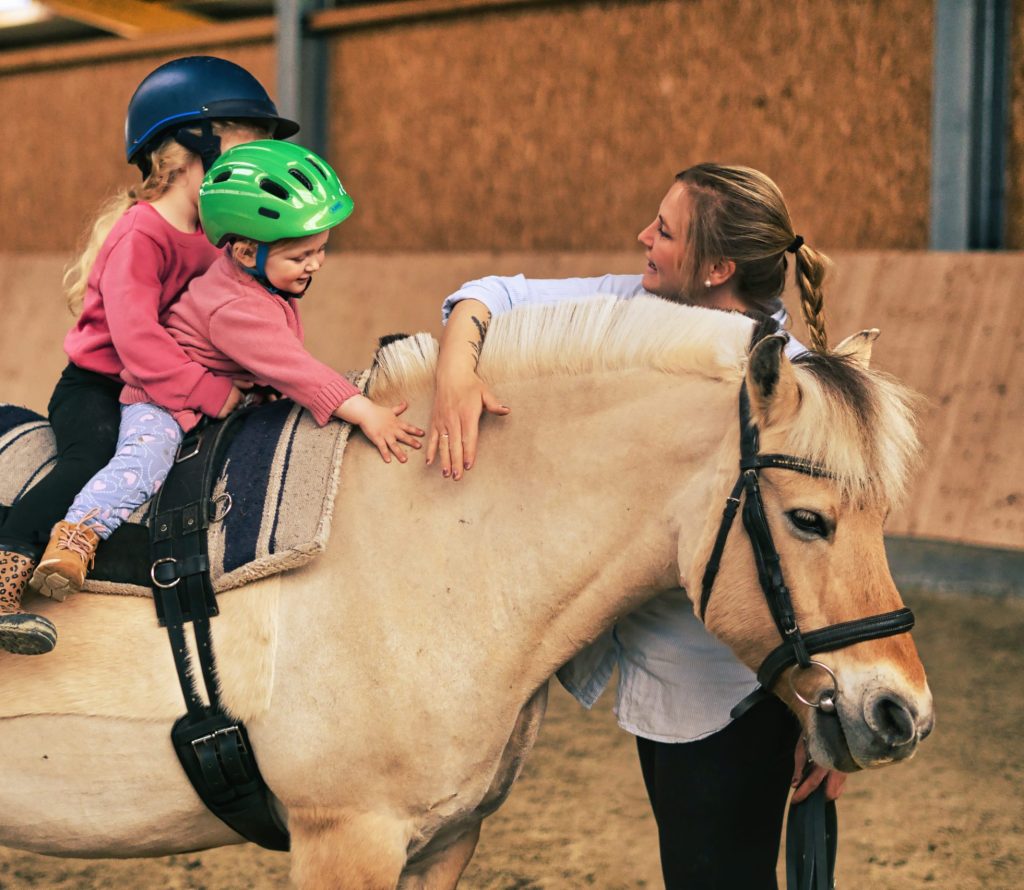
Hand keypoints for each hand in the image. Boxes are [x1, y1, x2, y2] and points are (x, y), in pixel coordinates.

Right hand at [216, 380, 253, 417]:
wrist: (201, 389)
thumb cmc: (215, 383)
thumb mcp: (230, 380)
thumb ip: (242, 383)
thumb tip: (252, 384)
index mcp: (237, 395)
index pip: (242, 399)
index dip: (237, 397)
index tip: (231, 396)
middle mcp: (234, 403)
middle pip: (237, 406)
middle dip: (234, 404)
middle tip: (224, 399)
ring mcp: (228, 410)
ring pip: (232, 411)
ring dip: (228, 409)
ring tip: (220, 403)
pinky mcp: (221, 415)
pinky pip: (224, 416)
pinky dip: (221, 413)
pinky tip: (217, 408)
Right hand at [337, 395, 423, 463]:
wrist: (365, 412)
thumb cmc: (377, 411)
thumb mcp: (390, 410)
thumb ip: (398, 408)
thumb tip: (405, 403)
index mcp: (396, 423)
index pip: (408, 427)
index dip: (416, 430)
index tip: (423, 434)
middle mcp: (392, 429)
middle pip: (403, 436)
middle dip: (412, 441)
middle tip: (419, 446)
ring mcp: (385, 434)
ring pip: (394, 445)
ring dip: (399, 452)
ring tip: (405, 460)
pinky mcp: (377, 438)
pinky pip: (382, 447)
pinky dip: (385, 454)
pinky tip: (388, 460)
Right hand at [427, 364, 508, 479]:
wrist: (451, 375)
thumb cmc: (470, 385)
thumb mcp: (485, 392)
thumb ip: (494, 404)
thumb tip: (507, 410)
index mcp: (467, 414)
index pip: (468, 437)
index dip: (468, 452)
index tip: (468, 465)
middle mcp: (453, 419)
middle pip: (455, 444)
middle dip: (456, 462)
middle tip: (458, 477)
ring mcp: (443, 421)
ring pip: (443, 444)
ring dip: (444, 460)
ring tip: (447, 474)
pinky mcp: (435, 421)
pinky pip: (433, 438)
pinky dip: (431, 451)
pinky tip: (430, 463)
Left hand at [790, 735, 846, 803]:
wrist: (826, 725)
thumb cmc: (811, 738)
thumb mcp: (801, 751)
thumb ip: (799, 769)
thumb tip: (794, 785)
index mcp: (823, 762)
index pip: (812, 783)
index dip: (803, 793)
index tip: (794, 800)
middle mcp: (836, 767)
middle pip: (830, 793)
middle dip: (820, 799)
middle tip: (807, 797)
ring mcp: (843, 769)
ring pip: (838, 790)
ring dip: (826, 793)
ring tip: (815, 789)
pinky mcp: (846, 769)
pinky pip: (841, 785)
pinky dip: (832, 787)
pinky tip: (823, 783)